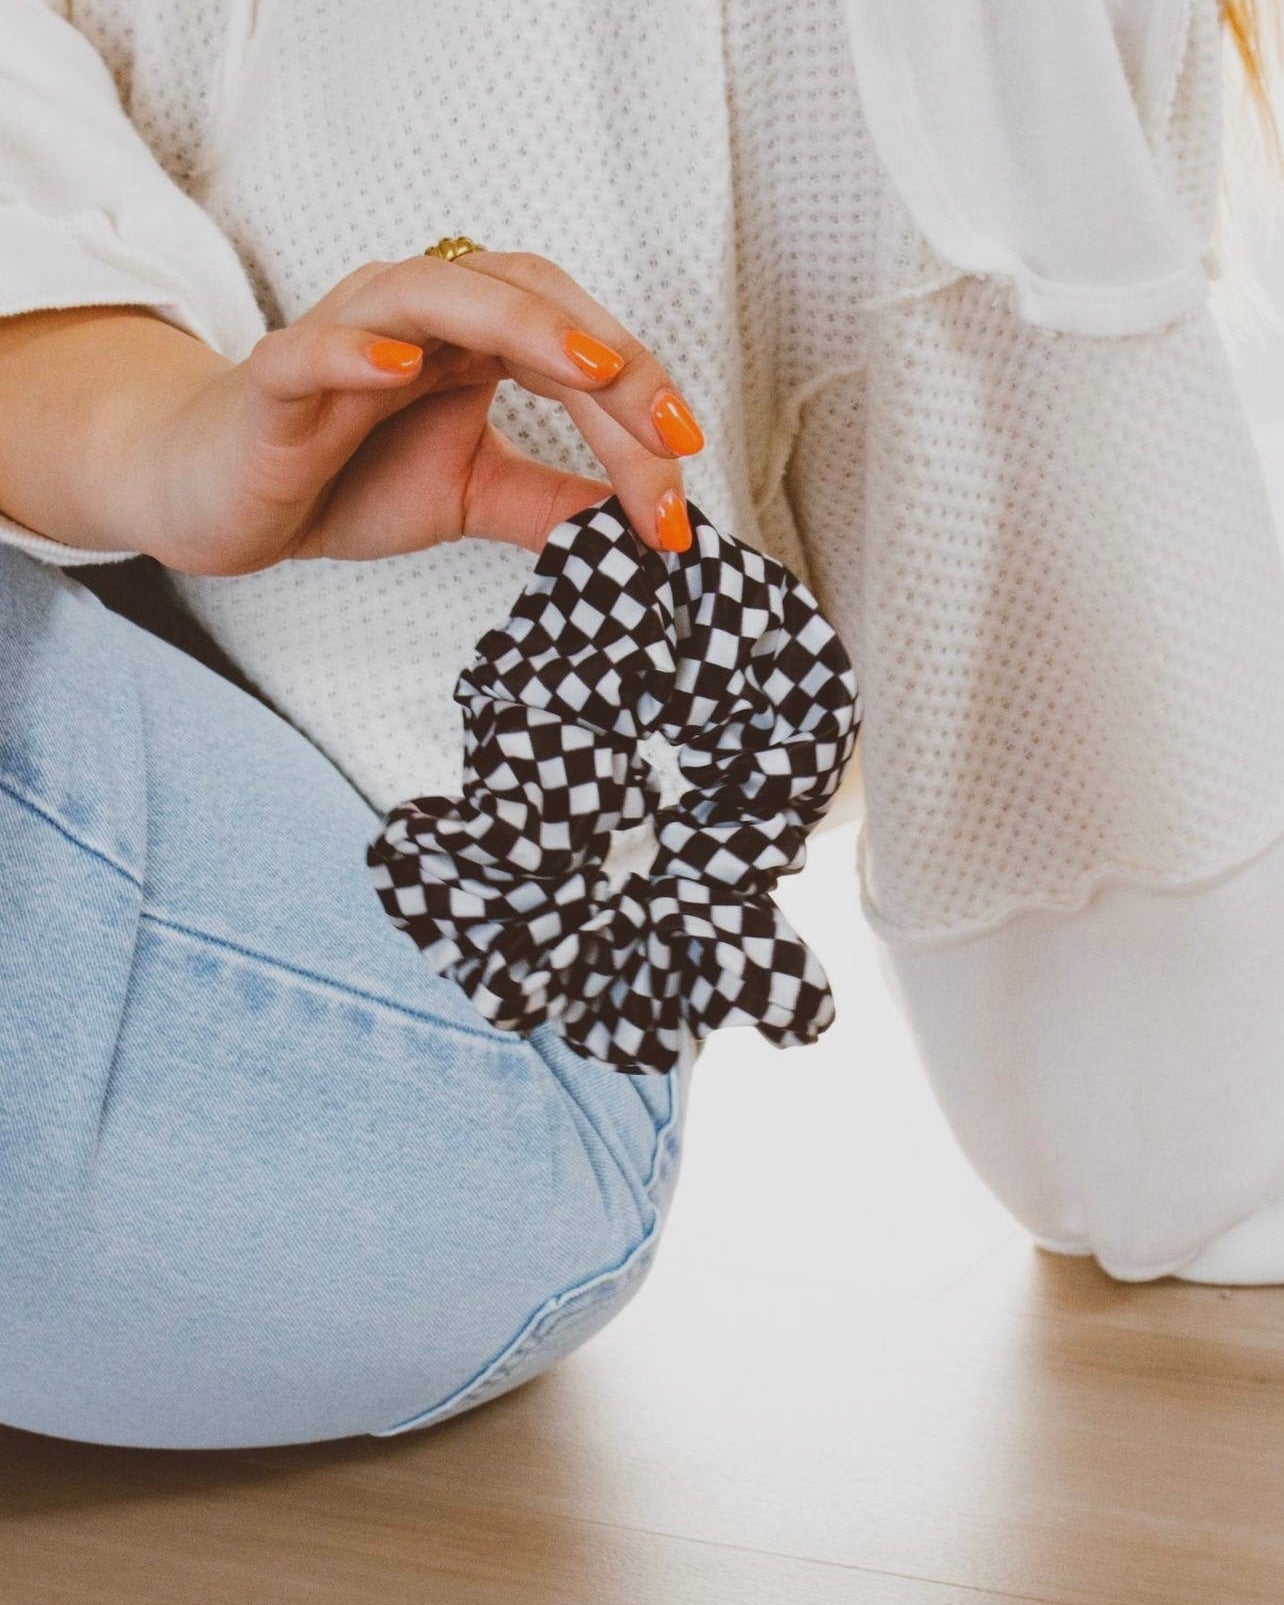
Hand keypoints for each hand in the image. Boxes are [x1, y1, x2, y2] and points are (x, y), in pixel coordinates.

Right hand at [142, 250, 704, 574]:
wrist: (228, 502)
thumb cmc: (343, 479)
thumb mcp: (472, 495)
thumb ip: (550, 502)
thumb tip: (644, 528)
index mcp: (471, 340)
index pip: (572, 341)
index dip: (638, 393)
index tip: (688, 461)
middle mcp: (418, 317)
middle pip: (526, 297)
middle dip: (608, 355)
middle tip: (669, 428)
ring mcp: (345, 336)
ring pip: (430, 293)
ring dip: (514, 322)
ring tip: (585, 365)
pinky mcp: (275, 379)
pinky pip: (312, 350)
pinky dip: (355, 349)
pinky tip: (399, 365)